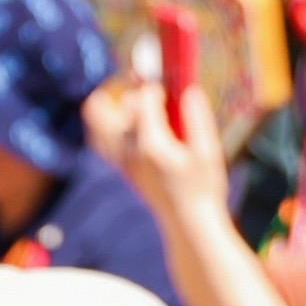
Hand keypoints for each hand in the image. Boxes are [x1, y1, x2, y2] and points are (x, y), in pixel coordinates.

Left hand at [84, 72, 226, 228]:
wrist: (188, 222)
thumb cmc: (204, 187)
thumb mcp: (209, 152)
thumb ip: (198, 119)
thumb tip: (189, 89)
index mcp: (151, 145)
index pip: (142, 100)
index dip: (154, 86)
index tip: (170, 86)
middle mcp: (129, 151)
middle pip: (108, 109)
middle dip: (128, 91)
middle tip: (146, 83)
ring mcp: (122, 160)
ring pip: (97, 122)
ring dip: (111, 104)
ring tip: (134, 97)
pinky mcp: (122, 166)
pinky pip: (101, 137)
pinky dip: (106, 121)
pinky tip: (126, 116)